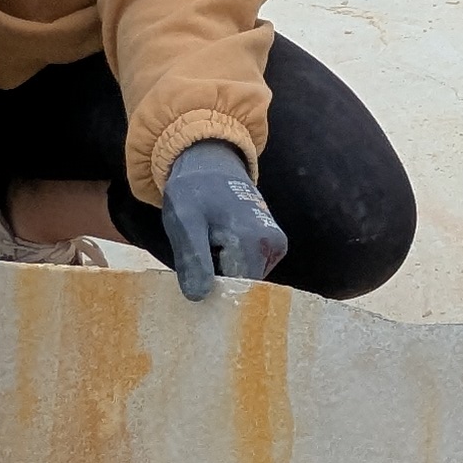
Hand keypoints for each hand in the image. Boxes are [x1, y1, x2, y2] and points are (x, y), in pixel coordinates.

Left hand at [159, 141, 287, 298]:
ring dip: (225, 272)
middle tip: (198, 257)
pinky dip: (233, 264)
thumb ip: (193, 259)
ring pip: (247, 278)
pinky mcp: (276, 245)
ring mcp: (278, 245)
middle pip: (243, 285)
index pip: (236, 289)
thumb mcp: (184, 222)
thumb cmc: (194, 192)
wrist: (211, 165)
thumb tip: (199, 297)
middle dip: (219, 281)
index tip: (193, 279)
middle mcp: (274, 244)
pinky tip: (220, 246)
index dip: (212, 290)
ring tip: (209, 247)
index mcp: (253, 239)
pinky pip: (252, 268)